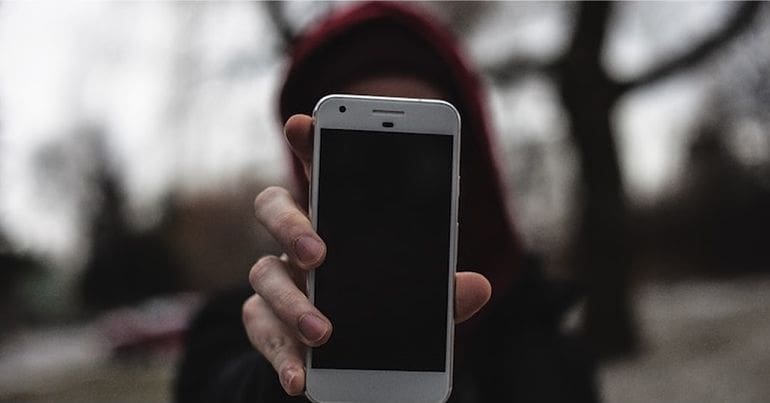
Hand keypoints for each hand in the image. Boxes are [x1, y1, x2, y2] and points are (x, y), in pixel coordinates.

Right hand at [243, 114, 491, 395]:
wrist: (347, 354)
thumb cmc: (381, 303)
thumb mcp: (417, 294)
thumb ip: (441, 289)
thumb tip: (478, 287)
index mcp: (338, 215)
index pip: (320, 168)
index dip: (309, 142)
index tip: (303, 122)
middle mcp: (300, 239)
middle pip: (275, 209)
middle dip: (293, 225)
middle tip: (320, 253)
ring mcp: (278, 278)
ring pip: (264, 273)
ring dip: (294, 303)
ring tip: (324, 333)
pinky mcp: (265, 321)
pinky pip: (261, 330)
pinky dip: (282, 355)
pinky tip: (301, 379)